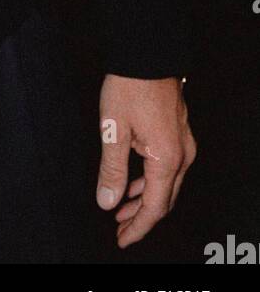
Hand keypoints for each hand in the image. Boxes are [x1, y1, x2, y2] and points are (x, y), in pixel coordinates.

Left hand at [96, 73, 196, 247]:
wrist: (148, 52)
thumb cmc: (130, 86)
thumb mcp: (113, 129)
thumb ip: (111, 169)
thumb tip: (107, 201)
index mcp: (167, 158)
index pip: (155, 207)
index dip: (138, 227)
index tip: (121, 239)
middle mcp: (182, 154)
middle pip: (165, 200)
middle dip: (141, 217)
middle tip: (120, 230)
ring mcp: (183, 143)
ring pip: (167, 184)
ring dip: (145, 199)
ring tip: (122, 209)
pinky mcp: (178, 132)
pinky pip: (168, 167)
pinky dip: (151, 181)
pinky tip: (134, 181)